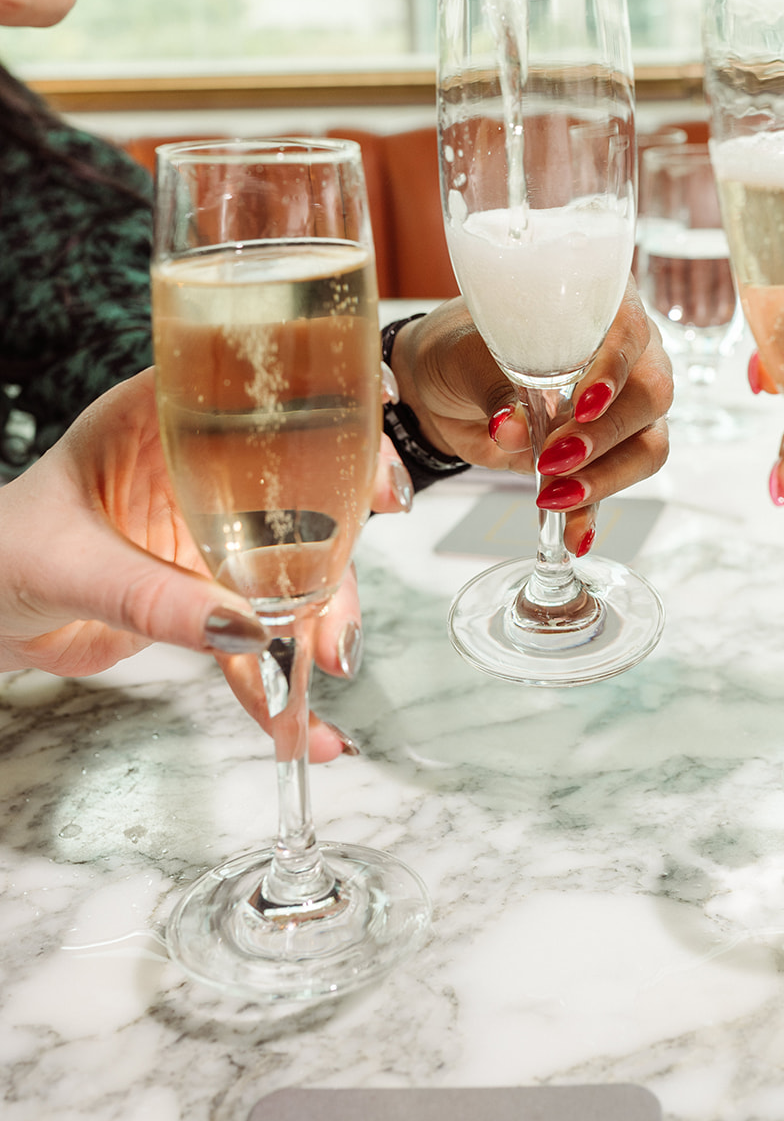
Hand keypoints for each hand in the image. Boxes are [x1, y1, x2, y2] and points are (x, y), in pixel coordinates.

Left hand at [0, 370, 407, 760]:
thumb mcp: (71, 564)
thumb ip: (155, 596)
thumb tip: (243, 628)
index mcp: (161, 420)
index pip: (258, 390)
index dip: (330, 400)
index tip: (375, 430)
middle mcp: (198, 467)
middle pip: (302, 479)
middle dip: (346, 530)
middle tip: (360, 575)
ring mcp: (208, 532)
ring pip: (294, 563)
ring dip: (321, 616)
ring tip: (329, 666)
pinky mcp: (204, 594)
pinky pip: (258, 634)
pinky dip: (280, 682)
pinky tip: (304, 731)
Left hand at [390, 281, 672, 554]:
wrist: (442, 388)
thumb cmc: (460, 350)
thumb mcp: (466, 358)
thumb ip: (496, 386)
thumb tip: (512, 425)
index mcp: (598, 306)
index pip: (630, 331)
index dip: (614, 369)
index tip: (582, 403)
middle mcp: (625, 353)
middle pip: (650, 395)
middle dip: (605, 433)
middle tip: (553, 457)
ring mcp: (621, 406)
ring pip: (648, 444)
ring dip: (605, 476)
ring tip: (554, 496)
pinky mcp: (603, 452)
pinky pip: (616, 483)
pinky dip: (593, 512)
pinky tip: (574, 536)